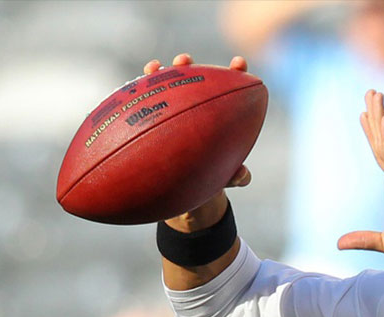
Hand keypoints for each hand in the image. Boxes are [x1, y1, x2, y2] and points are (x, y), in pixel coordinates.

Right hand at [146, 53, 251, 231]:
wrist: (178, 188)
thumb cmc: (205, 178)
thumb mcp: (220, 178)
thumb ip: (234, 176)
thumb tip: (244, 175)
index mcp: (215, 115)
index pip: (228, 88)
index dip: (235, 74)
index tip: (239, 64)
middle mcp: (192, 106)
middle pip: (191, 80)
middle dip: (188, 65)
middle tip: (185, 60)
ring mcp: (170, 109)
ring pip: (166, 86)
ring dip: (164, 72)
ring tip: (158, 66)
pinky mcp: (150, 117)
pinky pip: (144, 102)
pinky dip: (140, 90)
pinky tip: (140, 81)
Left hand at [339, 90, 383, 263]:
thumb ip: (363, 239)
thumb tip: (339, 243)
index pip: (383, 154)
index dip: (375, 133)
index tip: (368, 115)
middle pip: (382, 140)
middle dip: (375, 114)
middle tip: (372, 92)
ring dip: (378, 115)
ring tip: (374, 94)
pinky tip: (383, 117)